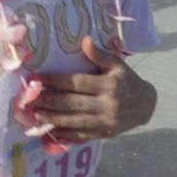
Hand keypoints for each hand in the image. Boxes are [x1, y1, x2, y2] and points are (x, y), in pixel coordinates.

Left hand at [33, 36, 156, 140]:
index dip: (55, 81)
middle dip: (49, 102)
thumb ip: (99, 55)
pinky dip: (66, 135)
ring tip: (35, 115)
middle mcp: (107, 104)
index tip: (37, 79)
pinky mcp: (105, 133)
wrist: (146, 105)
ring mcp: (105, 121)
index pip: (77, 82)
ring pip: (75, 121)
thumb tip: (84, 40)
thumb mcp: (117, 65)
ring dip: (54, 119)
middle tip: (30, 100)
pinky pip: (82, 136)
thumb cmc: (127, 81)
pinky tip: (51, 132)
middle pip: (73, 103)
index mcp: (108, 84)